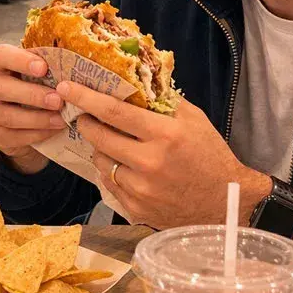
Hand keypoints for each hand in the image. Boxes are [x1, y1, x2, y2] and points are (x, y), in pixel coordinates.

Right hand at [0, 45, 64, 174]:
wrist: (23, 122)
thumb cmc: (37, 87)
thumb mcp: (42, 74)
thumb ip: (52, 64)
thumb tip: (78, 55)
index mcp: (0, 64)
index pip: (1, 55)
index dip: (20, 60)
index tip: (43, 67)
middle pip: (0, 87)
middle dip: (31, 94)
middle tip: (57, 100)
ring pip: (7, 116)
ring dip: (37, 118)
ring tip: (61, 119)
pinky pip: (13, 136)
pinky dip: (37, 134)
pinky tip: (54, 130)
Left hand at [56, 81, 270, 226]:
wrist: (225, 204)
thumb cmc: (210, 155)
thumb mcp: (194, 120)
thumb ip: (162, 101)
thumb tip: (132, 83)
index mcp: (164, 136)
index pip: (114, 112)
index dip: (86, 97)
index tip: (67, 87)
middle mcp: (149, 163)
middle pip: (99, 136)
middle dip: (86, 121)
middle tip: (83, 114)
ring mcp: (140, 190)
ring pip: (100, 161)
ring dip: (99, 148)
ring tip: (109, 141)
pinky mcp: (136, 209)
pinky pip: (108, 183)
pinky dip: (110, 171)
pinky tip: (121, 164)